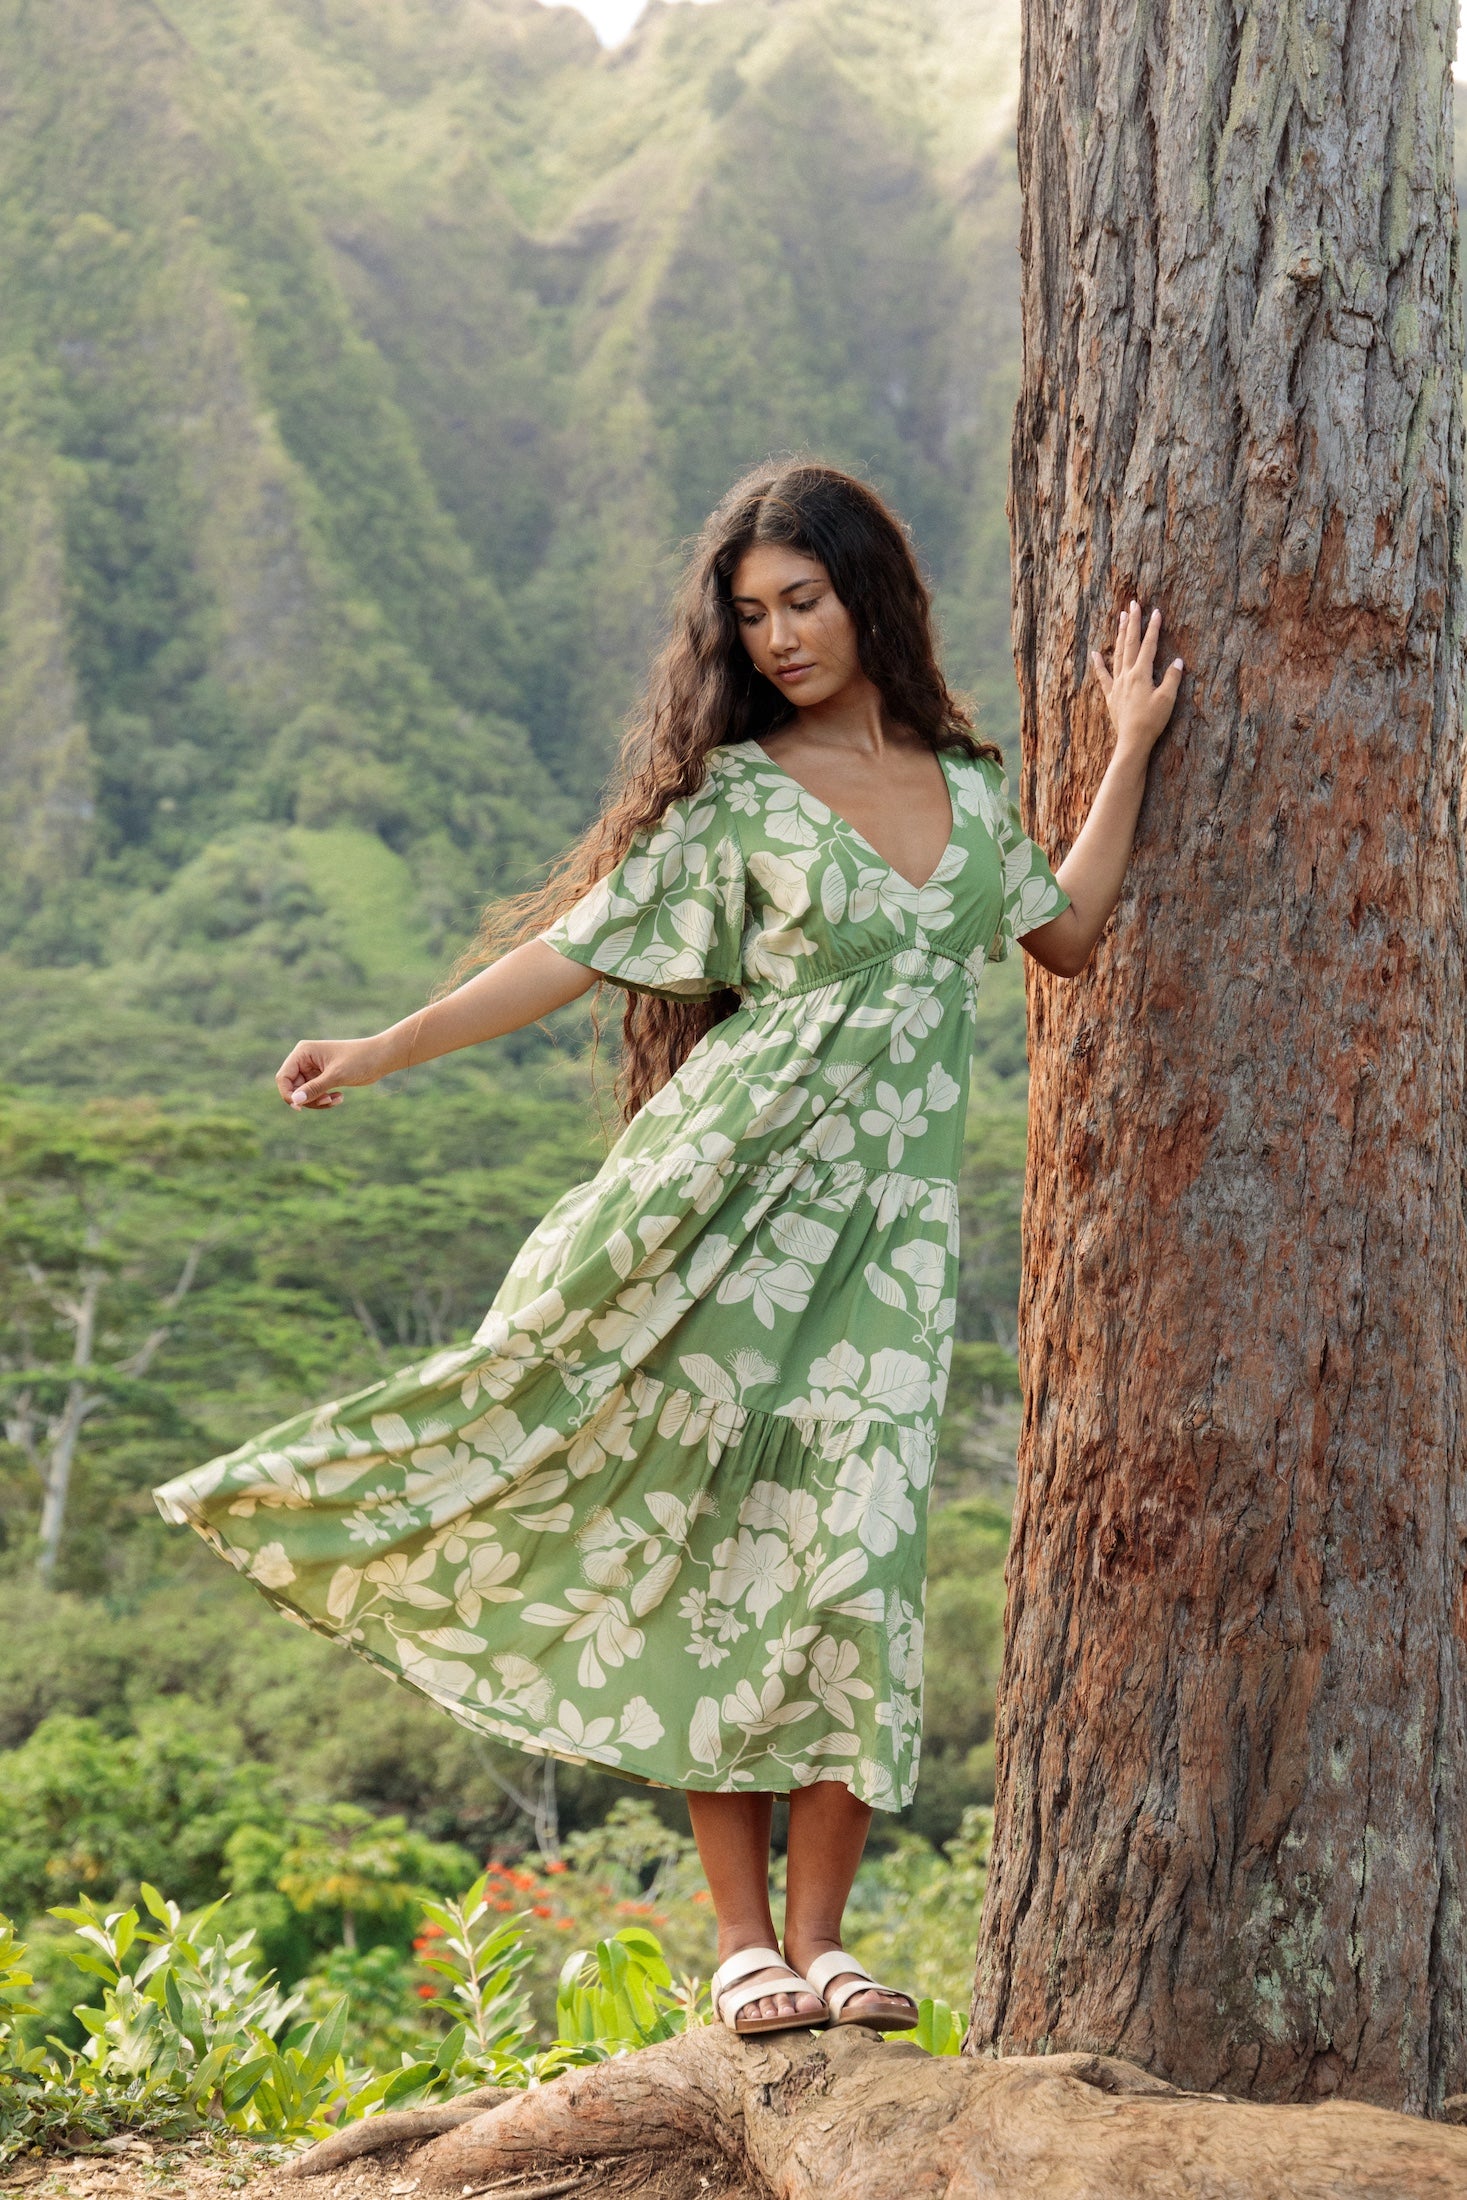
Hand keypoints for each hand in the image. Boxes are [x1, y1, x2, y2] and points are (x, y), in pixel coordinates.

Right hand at [275, 1033, 395, 1109]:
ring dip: (318, 1101)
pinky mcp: (323, 1078)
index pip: (284, 1077)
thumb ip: (314, 1088)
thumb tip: (295, 1101)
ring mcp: (313, 1069)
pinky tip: (340, 1098)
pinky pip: (316, 1094)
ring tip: (335, 1100)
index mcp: (303, 1052)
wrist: (381, 1057)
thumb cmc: (359, 1060)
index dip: (288, 1094)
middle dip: (309, 1099)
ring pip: (305, 1094)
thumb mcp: (336, 1076)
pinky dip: (325, 1100)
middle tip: (327, 1101)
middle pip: (293, 1088)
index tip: (299, 1107)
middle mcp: (305, 1060)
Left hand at [1091, 599, 1182, 754]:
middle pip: (1129, 643)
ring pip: (1117, 654)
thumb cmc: (1152, 721)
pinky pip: (1103, 676)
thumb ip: (1172, 678)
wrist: (1133, 741)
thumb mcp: (1167, 699)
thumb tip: (1178, 661)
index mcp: (1141, 673)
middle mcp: (1126, 675)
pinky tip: (1095, 653)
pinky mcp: (1111, 696)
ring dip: (1119, 635)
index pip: (1148, 645)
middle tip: (1133, 603)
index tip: (1156, 611)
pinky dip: (1099, 664)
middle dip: (1132, 622)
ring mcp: (1116, 684)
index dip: (1152, 628)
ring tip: (1120, 617)